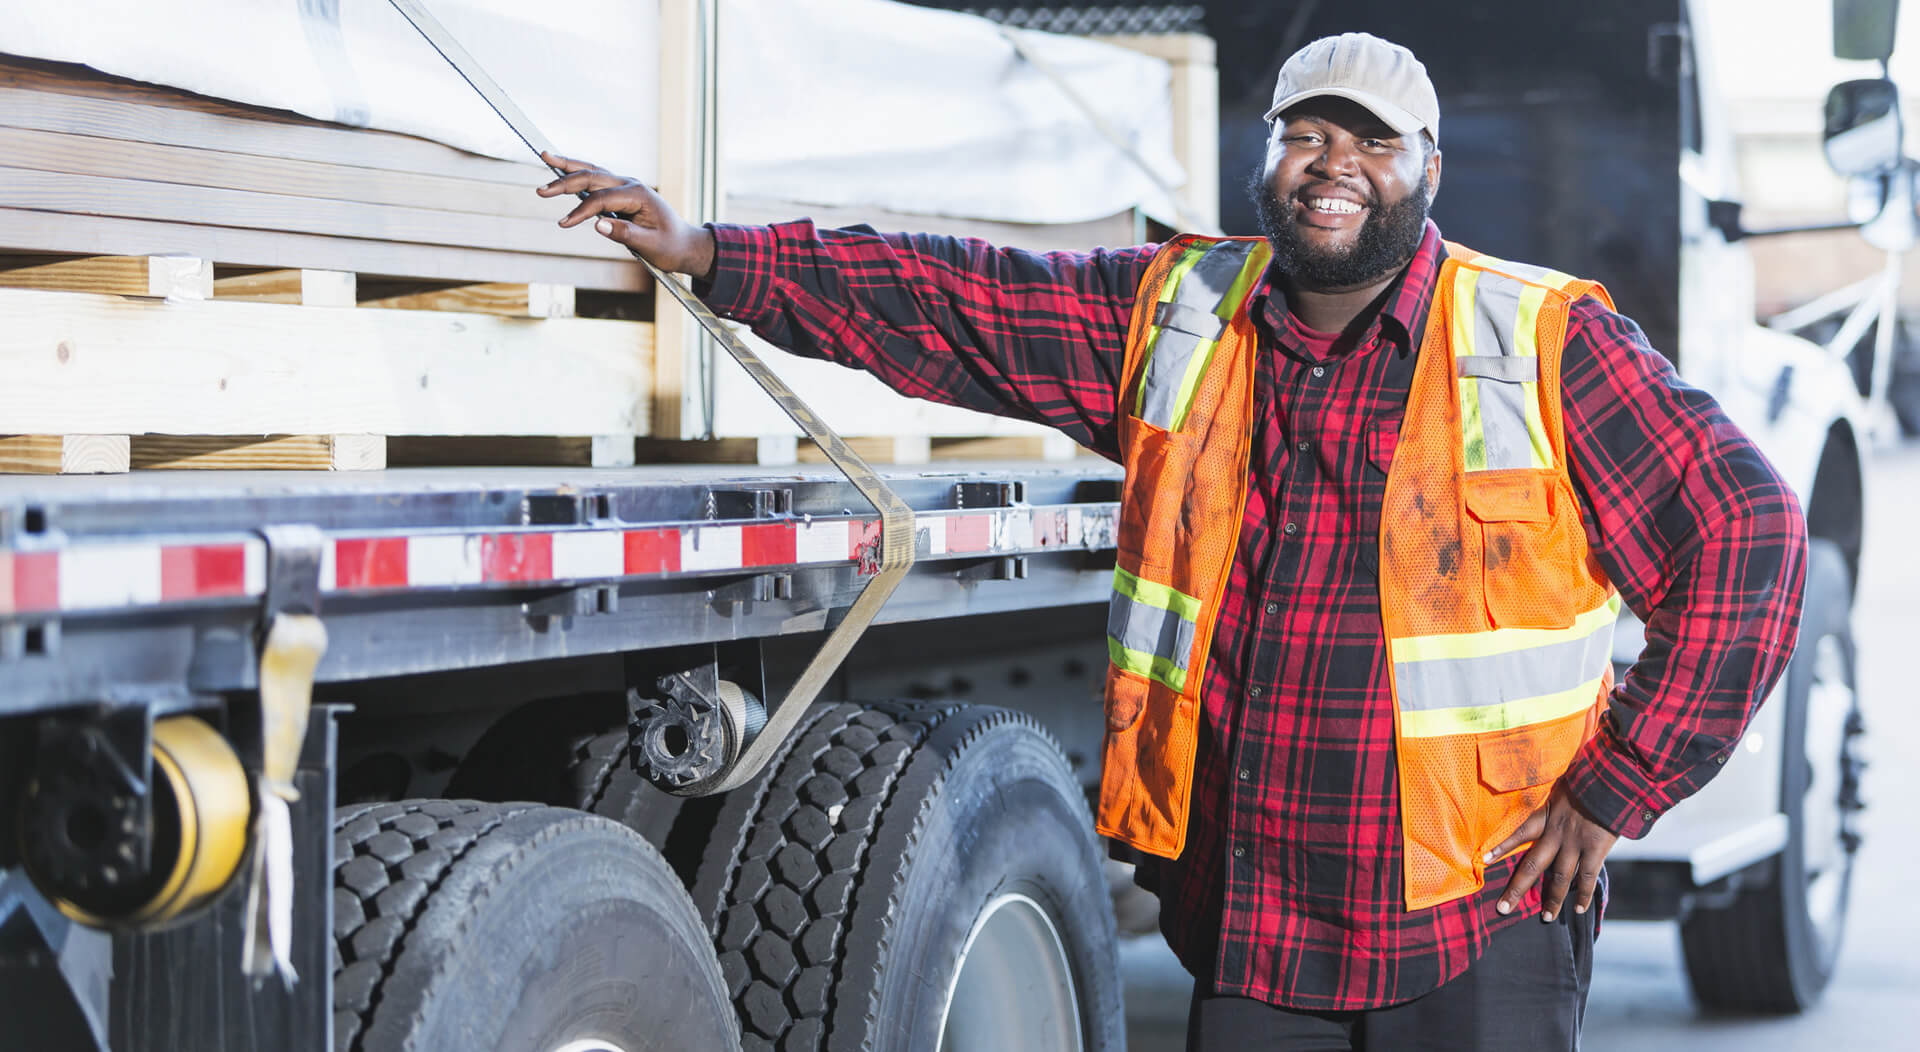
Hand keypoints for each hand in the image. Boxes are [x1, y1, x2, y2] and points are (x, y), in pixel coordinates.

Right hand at [535, 152, 716, 279]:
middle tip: (541, 190)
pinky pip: (596, 178)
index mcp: (638, 195)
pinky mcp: (621, 191)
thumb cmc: (670, 246)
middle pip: (592, 177)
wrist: (685, 244)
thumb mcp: (650, 245)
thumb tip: (597, 225)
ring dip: (568, 166)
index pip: (601, 199)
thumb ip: (624, 234)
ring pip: (593, 171)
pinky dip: (578, 172)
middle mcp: (631, 184)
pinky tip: (562, 167)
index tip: (563, 224)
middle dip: (565, 182)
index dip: (581, 211)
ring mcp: (626, 185)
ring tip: (545, 155)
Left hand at [1488, 783, 1618, 921]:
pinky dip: (1583, 894)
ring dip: (1552, 900)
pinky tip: (1578, 908)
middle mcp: (1555, 833)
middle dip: (1517, 889)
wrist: (1612, 778)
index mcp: (1547, 815)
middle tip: (1503, 908)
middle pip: (1531, 865)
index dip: (1502, 847)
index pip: (1519, 833)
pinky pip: (1587, 878)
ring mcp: (1575, 843)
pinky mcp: (1595, 850)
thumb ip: (1556, 795)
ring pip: (1558, 878)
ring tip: (1546, 918)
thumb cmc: (1589, 778)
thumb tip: (1554, 792)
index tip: (1483, 861)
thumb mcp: (1564, 783)